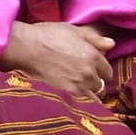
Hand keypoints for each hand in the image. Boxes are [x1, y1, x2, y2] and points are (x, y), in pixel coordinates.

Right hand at [0, 22, 114, 98]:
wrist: (24, 48)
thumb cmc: (45, 35)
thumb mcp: (72, 30)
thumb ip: (94, 38)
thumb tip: (111, 43)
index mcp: (93, 56)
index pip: (108, 71)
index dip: (100, 70)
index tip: (92, 70)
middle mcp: (89, 73)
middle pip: (101, 85)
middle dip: (95, 82)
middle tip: (84, 80)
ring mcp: (78, 85)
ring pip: (94, 96)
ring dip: (89, 94)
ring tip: (79, 91)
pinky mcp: (66, 94)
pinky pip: (82, 104)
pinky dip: (81, 103)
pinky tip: (75, 100)